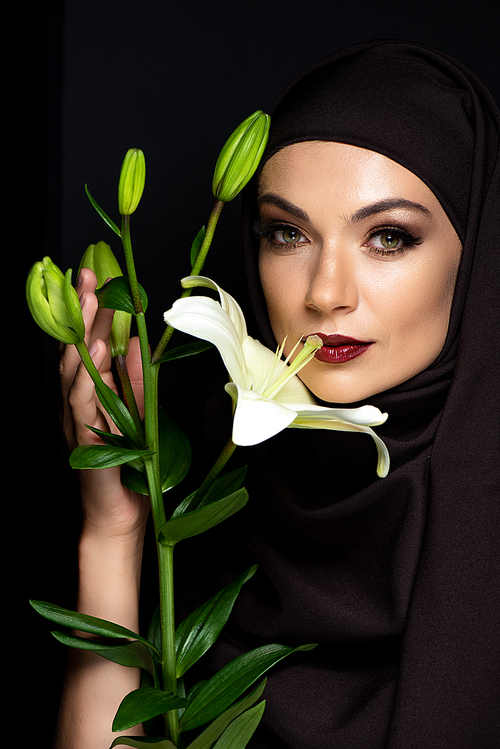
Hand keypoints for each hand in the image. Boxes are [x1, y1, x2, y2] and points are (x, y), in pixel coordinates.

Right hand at [59, 268, 148, 544]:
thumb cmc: (131, 465)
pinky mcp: (82, 435)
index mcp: (94, 390)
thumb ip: (136, 380)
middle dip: (81, 309)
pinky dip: (87, 373)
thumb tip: (139, 344)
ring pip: (73, 367)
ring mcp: (77, 416)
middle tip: (86, 275)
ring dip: (81, 331)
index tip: (98, 277)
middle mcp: (80, 399)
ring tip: (90, 300)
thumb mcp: (139, 412)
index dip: (92, 310)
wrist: (121, 512)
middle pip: (75, 347)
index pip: (89, 342)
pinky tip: (95, 351)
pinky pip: (81, 400)